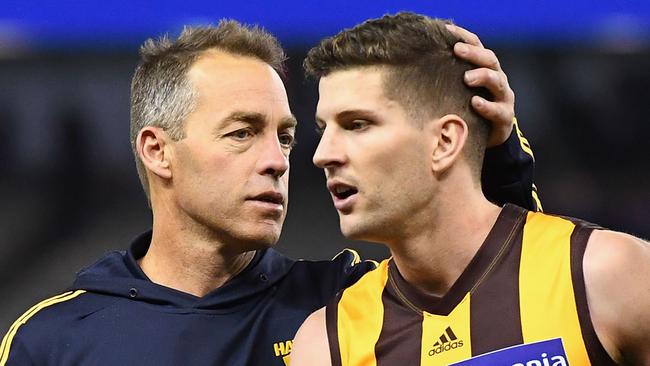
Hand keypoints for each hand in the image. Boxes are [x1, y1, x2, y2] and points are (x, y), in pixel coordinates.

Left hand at [446, 24, 514, 146]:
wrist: (485, 139)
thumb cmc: (464, 109)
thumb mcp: (454, 90)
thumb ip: (444, 75)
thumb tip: (415, 59)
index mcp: (484, 68)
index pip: (477, 46)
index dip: (464, 37)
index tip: (446, 31)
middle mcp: (496, 79)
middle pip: (490, 60)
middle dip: (474, 54)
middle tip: (457, 50)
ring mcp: (503, 98)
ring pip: (498, 82)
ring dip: (483, 77)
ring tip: (467, 78)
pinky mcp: (504, 118)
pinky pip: (499, 111)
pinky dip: (487, 106)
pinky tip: (475, 103)